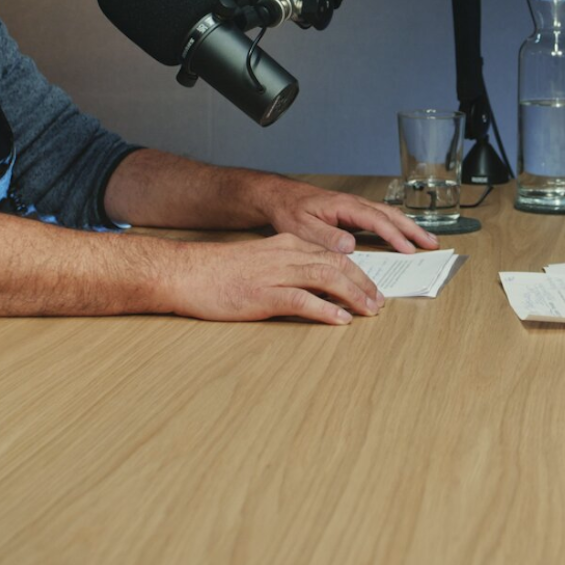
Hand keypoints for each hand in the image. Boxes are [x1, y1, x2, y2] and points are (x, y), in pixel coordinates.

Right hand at [159, 233, 384, 324]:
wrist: (186, 272)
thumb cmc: (219, 272)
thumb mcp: (260, 262)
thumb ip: (288, 269)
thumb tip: (315, 288)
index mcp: (286, 245)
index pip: (332, 256)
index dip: (357, 273)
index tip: (370, 288)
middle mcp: (286, 255)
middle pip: (337, 266)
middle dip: (363, 284)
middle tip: (378, 302)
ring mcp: (275, 275)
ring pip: (327, 280)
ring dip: (353, 296)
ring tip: (369, 311)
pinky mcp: (263, 295)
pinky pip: (302, 301)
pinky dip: (326, 310)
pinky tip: (340, 319)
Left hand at [263, 180, 439, 254]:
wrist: (281, 197)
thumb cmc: (290, 211)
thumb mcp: (302, 227)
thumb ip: (326, 236)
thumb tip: (350, 246)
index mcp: (344, 206)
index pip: (376, 220)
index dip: (394, 235)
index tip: (408, 249)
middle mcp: (355, 204)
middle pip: (391, 215)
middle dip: (413, 229)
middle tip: (432, 244)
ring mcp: (356, 208)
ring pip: (389, 215)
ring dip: (410, 228)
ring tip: (427, 241)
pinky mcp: (354, 214)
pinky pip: (381, 219)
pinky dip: (397, 227)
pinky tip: (405, 237)